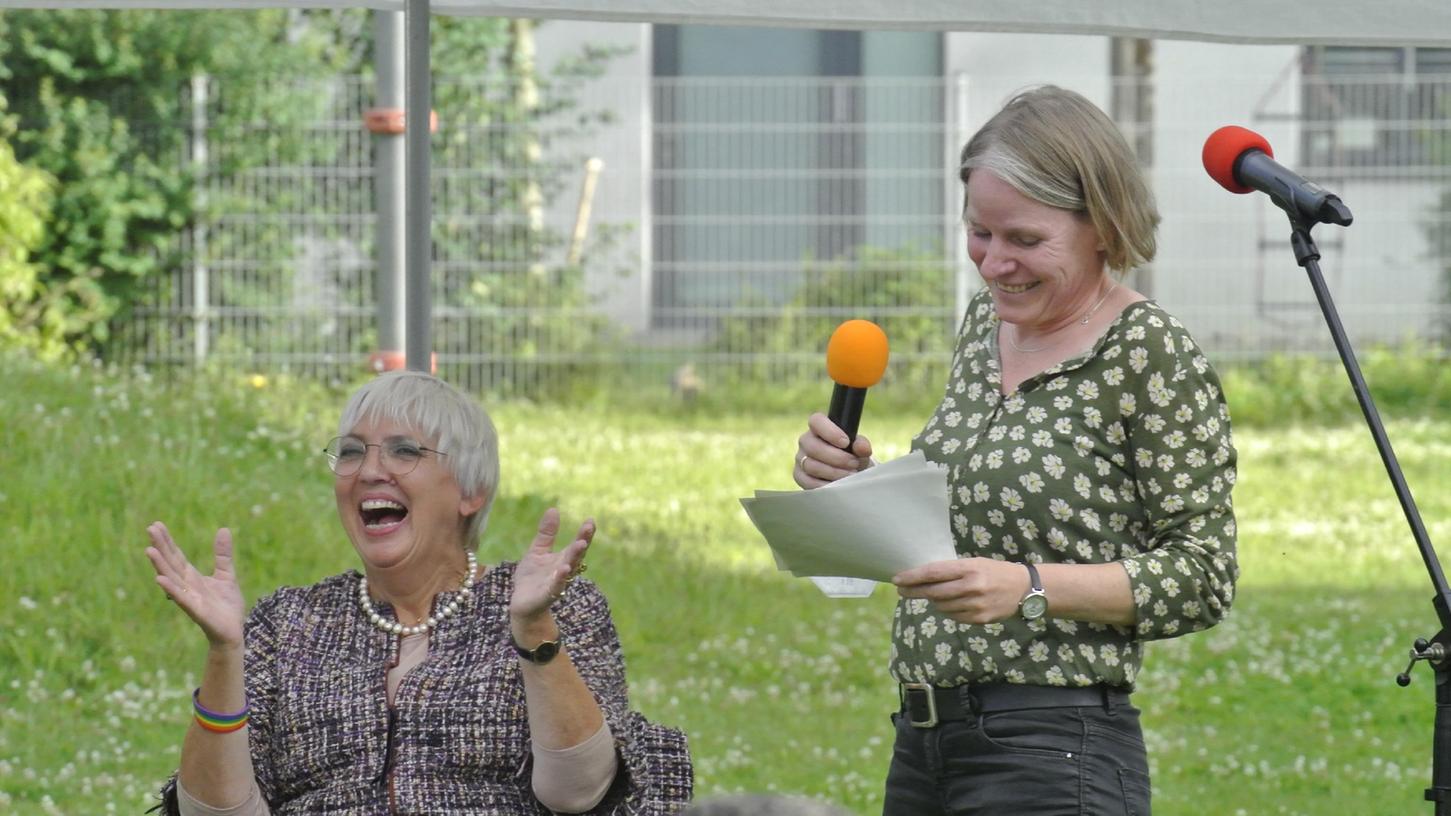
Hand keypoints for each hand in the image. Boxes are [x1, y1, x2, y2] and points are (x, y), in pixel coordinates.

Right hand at [145, 522, 245, 648]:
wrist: (233, 630)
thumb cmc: (226, 605)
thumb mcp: (226, 574)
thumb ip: (222, 554)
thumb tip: (223, 529)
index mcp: (192, 577)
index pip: (176, 555)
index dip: (167, 541)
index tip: (156, 525)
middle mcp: (186, 586)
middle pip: (171, 563)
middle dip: (161, 547)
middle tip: (150, 528)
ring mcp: (189, 598)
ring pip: (172, 579)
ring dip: (160, 565)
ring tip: (149, 550)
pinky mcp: (196, 611)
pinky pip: (181, 599)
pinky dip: (171, 589)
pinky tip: (159, 579)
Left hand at [509, 508, 592, 630]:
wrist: (522, 605)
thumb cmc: (532, 578)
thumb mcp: (538, 551)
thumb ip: (547, 533)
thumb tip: (554, 509)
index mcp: (562, 559)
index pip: (576, 545)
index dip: (584, 533)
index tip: (590, 520)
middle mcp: (563, 570)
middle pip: (575, 555)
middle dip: (582, 542)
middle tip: (588, 529)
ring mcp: (556, 583)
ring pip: (568, 570)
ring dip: (574, 558)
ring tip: (580, 545)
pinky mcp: (546, 595)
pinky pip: (555, 587)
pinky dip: (560, 579)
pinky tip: (563, 570)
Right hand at [794, 411, 872, 488]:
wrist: (847, 474)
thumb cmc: (851, 456)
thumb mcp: (859, 449)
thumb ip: (861, 445)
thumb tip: (862, 447)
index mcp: (818, 428)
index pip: (816, 421)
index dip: (830, 431)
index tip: (846, 442)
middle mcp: (806, 441)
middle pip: (814, 447)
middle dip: (837, 458)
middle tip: (854, 464)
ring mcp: (800, 459)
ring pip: (811, 466)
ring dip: (834, 472)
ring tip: (850, 475)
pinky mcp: (799, 476)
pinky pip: (808, 482)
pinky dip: (826, 485)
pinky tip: (839, 485)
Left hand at [893, 557, 1031, 624]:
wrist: (1024, 589)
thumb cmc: (994, 571)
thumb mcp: (974, 562)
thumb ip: (952, 570)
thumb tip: (922, 578)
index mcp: (969, 568)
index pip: (933, 573)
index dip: (912, 577)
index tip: (897, 579)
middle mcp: (971, 587)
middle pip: (933, 592)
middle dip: (913, 592)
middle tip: (902, 591)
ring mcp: (975, 605)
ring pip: (941, 606)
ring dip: (933, 601)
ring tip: (933, 595)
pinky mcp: (979, 619)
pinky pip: (953, 617)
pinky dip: (947, 611)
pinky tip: (951, 604)